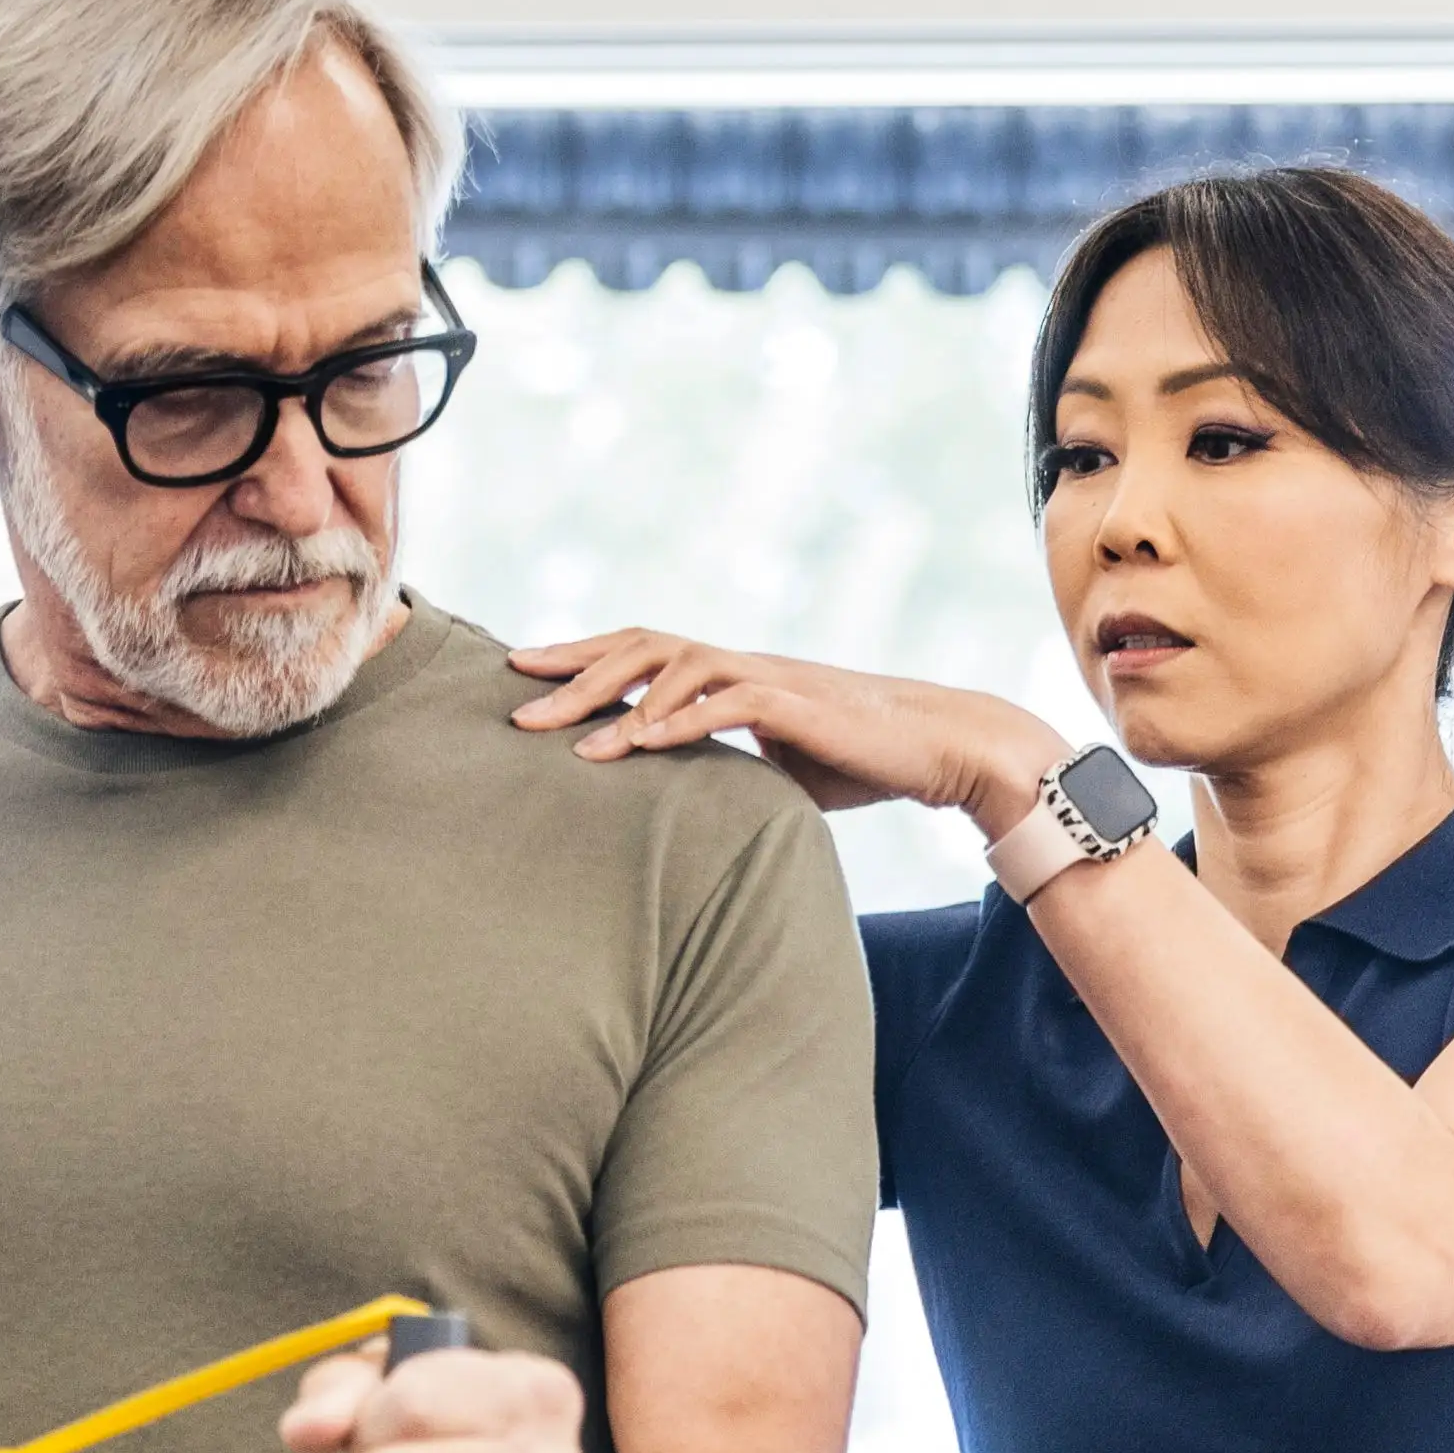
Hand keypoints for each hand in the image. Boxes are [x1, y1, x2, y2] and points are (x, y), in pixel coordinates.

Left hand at [509, 632, 1066, 832]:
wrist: (940, 747)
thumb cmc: (863, 761)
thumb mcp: (780, 769)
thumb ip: (728, 770)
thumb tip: (683, 805)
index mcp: (731, 675)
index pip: (642, 653)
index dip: (581, 658)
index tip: (525, 672)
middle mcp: (740, 665)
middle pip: (640, 648)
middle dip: (573, 668)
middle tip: (513, 693)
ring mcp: (766, 679)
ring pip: (672, 667)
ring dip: (613, 700)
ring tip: (562, 738)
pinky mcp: (793, 705)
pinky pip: (722, 706)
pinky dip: (674, 723)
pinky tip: (634, 745)